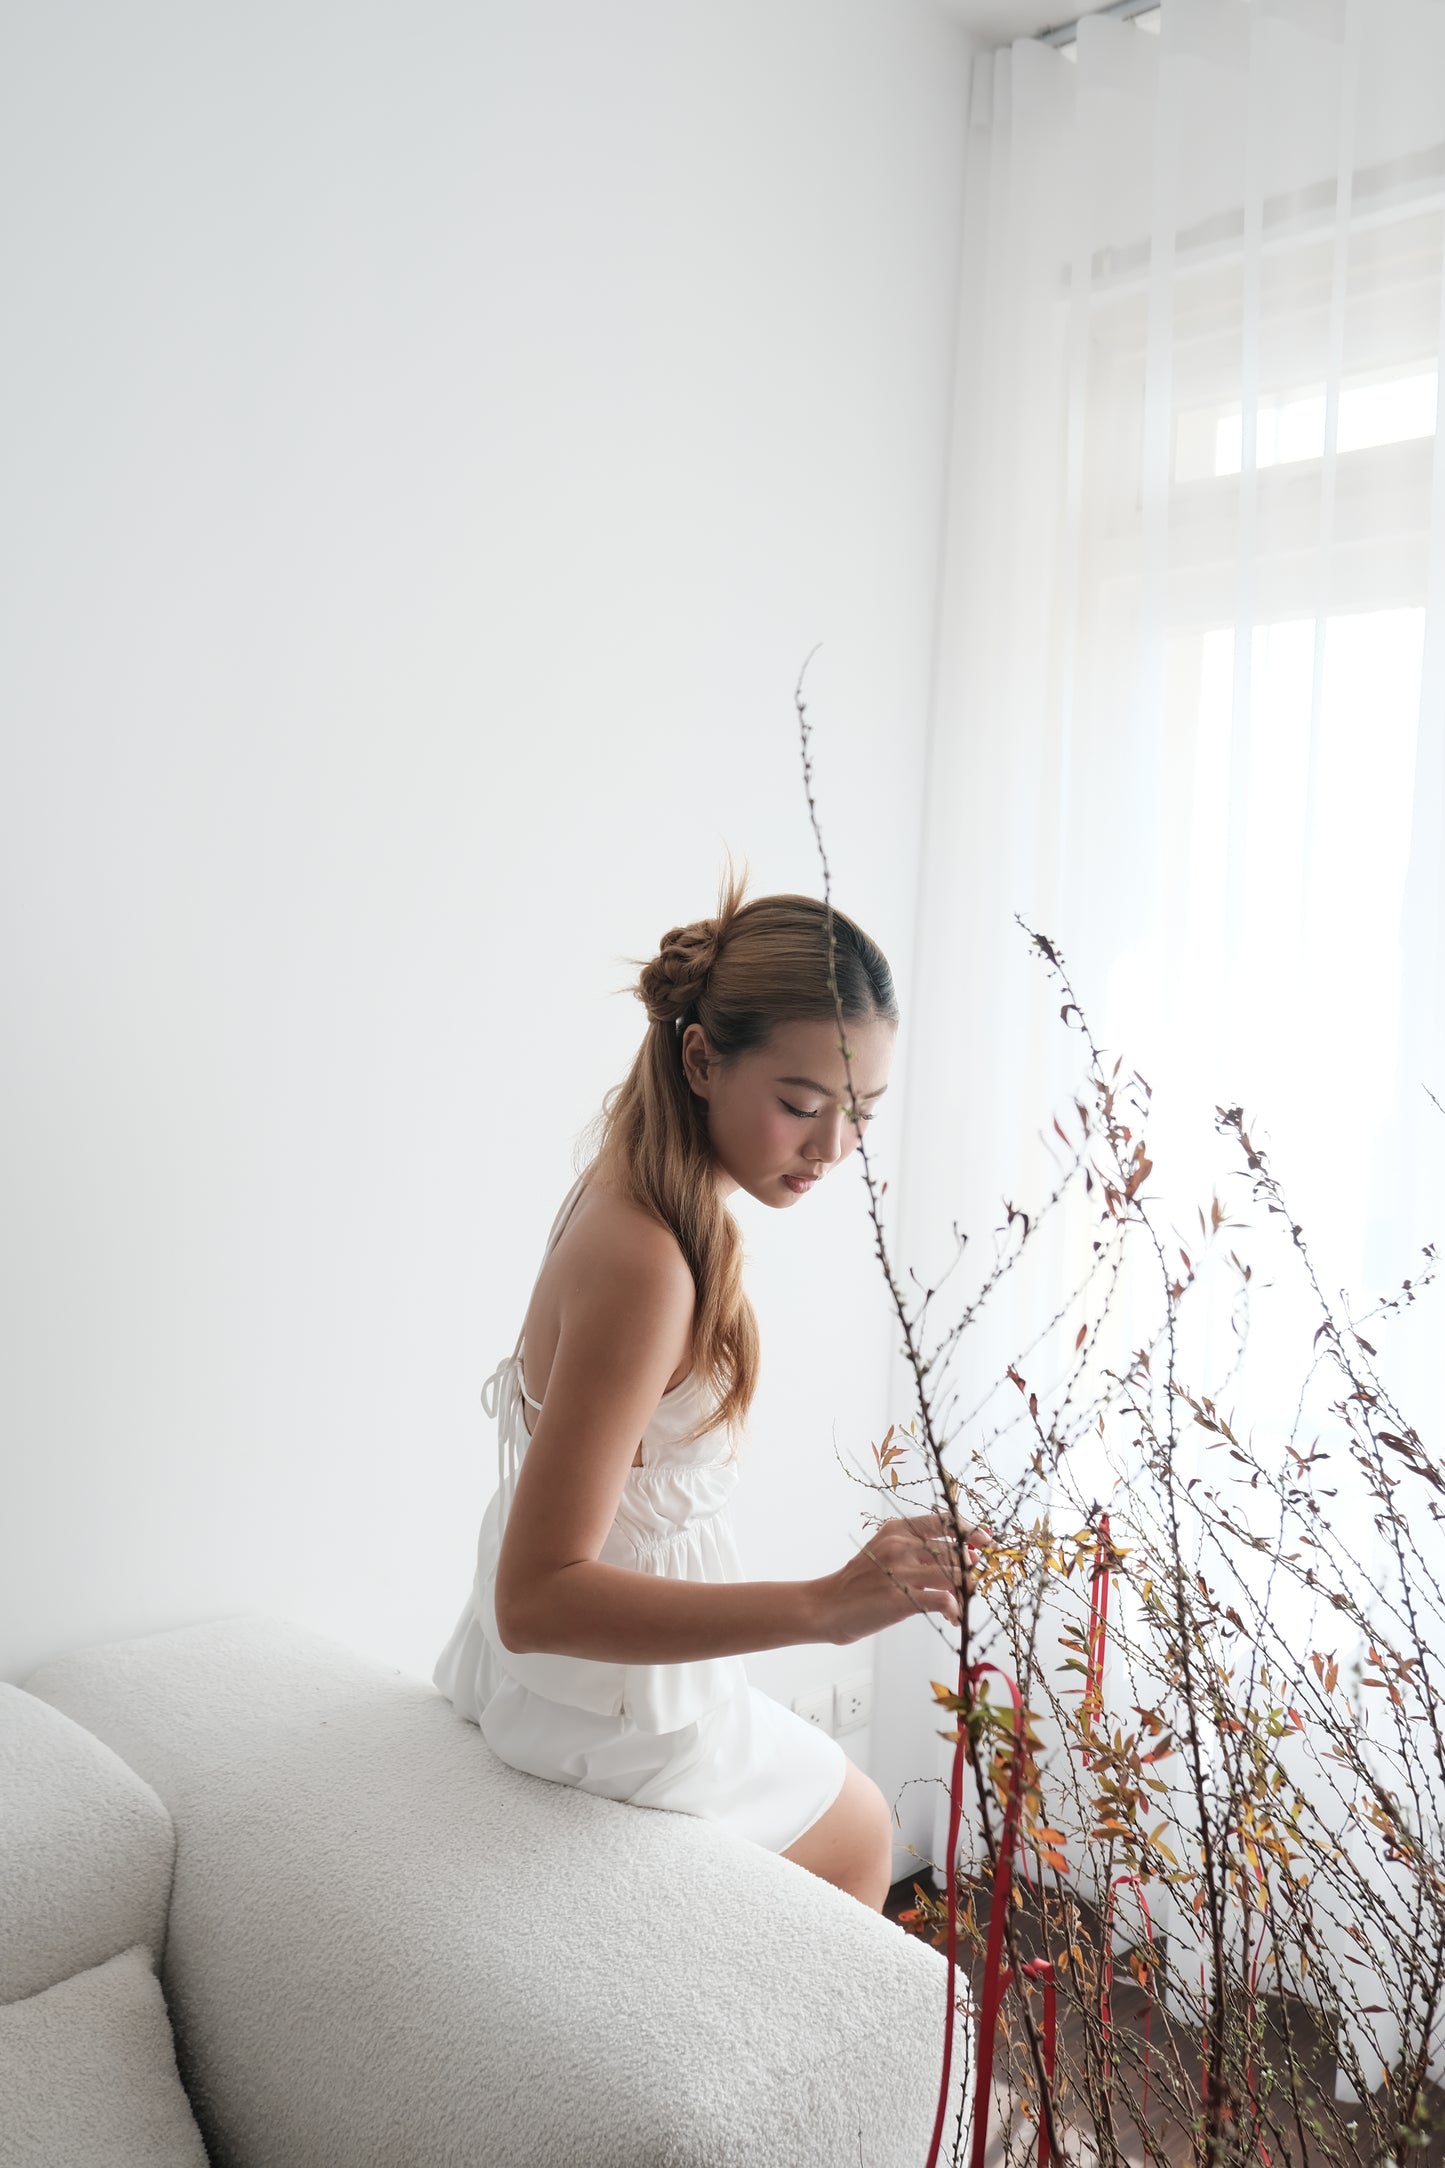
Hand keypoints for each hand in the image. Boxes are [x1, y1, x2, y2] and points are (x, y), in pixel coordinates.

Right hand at [814, 1511, 991, 1646]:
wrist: (826, 1606)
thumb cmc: (857, 1583)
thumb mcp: (882, 1552)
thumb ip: (914, 1550)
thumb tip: (956, 1558)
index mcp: (897, 1530)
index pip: (944, 1521)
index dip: (970, 1529)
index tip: (985, 1540)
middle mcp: (901, 1545)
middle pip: (956, 1552)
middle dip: (971, 1570)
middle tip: (973, 1586)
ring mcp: (901, 1571)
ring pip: (956, 1575)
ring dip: (966, 1592)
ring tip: (961, 1605)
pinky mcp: (902, 1598)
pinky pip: (944, 1600)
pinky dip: (955, 1609)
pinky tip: (951, 1617)